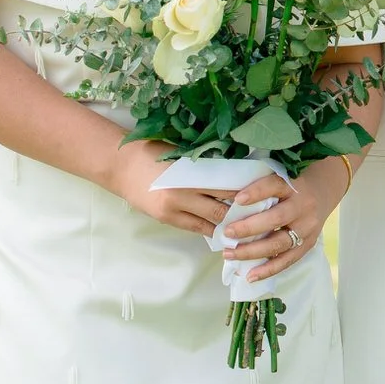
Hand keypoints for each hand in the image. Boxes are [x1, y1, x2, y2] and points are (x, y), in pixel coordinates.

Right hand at [103, 140, 246, 237]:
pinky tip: (224, 231)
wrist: (121, 165)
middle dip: (241, 213)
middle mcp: (184, 194)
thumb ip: (205, 166)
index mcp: (190, 173)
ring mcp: (174, 209)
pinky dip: (210, 228)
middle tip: (260, 214)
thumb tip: (235, 173)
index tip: (262, 194)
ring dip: (227, 225)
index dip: (246, 193)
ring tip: (246, 226)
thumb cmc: (154, 152)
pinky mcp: (167, 219)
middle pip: (221, 208)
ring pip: (210, 222)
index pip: (226, 186)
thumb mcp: (182, 155)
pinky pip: (195, 228)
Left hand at [217, 158, 352, 282]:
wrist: (323, 191)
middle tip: (227, 232)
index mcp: (294, 184)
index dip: (257, 192)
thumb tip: (226, 196)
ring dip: (252, 251)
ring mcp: (307, 227)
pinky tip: (250, 276)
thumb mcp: (281, 175)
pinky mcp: (308, 244)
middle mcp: (303, 205)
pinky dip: (268, 269)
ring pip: (280, 243)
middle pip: (276, 218)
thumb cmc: (291, 183)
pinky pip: (287, 260)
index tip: (237, 199)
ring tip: (229, 254)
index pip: (275, 185)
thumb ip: (260, 184)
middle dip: (249, 227)